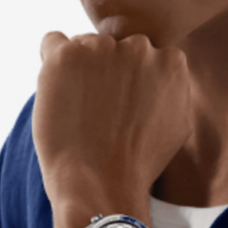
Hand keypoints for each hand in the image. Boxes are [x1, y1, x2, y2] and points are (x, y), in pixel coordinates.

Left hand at [32, 31, 191, 214]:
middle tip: (98, 112)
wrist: (102, 185)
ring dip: (78, 70)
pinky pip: (52, 42)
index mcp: (171, 61)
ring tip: (78, 112)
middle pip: (113, 47)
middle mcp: (140, 47)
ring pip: (83, 46)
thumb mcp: (176, 124)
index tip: (120, 107)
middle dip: (104, 71)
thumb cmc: (139, 164)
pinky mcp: (67, 56)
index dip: (128, 81)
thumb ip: (170, 89)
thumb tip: (161, 69)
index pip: (143, 55)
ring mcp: (102, 49)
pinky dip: (50, 65)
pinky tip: (57, 95)